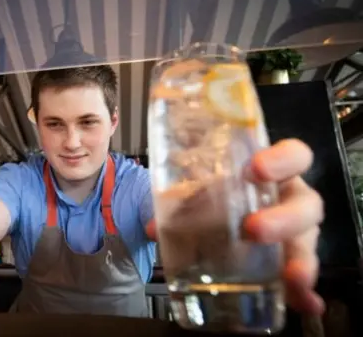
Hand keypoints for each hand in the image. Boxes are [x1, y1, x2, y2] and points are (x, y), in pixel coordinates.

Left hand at [147, 138, 324, 314]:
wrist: (218, 219)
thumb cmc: (214, 196)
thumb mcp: (198, 194)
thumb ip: (178, 204)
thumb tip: (152, 228)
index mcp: (271, 174)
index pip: (293, 156)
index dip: (281, 160)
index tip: (256, 169)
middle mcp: (289, 200)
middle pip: (305, 204)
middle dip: (284, 217)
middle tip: (253, 229)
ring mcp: (295, 232)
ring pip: (308, 243)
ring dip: (301, 261)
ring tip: (290, 278)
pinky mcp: (292, 262)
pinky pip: (304, 278)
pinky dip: (305, 293)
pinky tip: (307, 305)